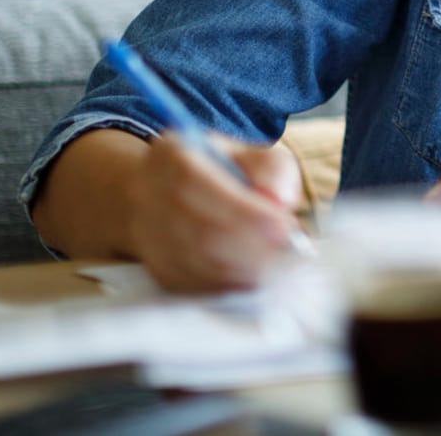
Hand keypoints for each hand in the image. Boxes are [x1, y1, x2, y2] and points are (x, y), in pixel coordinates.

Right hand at [125, 133, 302, 292]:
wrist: (166, 196)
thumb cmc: (220, 172)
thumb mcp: (250, 153)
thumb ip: (272, 168)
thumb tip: (282, 201)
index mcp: (172, 157)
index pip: (198, 186)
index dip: (244, 211)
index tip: (285, 226)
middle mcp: (149, 198)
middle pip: (200, 232)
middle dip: (253, 247)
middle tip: (291, 250)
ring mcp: (150, 239)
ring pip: (198, 264)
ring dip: (246, 269)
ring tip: (281, 263)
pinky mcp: (160, 272)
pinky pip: (197, 286)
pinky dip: (232, 285)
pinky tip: (257, 276)